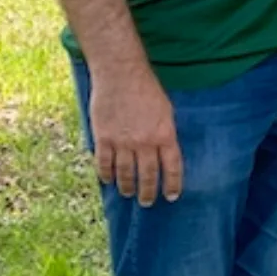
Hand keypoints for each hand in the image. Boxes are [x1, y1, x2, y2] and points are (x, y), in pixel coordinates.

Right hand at [87, 65, 182, 204]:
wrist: (121, 73)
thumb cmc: (146, 88)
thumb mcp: (166, 110)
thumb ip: (165, 133)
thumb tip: (165, 153)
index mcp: (164, 135)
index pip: (172, 168)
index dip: (172, 185)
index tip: (171, 196)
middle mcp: (145, 142)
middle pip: (148, 175)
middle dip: (148, 192)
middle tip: (146, 202)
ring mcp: (123, 142)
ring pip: (125, 174)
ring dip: (127, 187)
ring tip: (128, 193)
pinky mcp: (104, 138)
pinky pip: (104, 163)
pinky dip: (106, 174)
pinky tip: (108, 180)